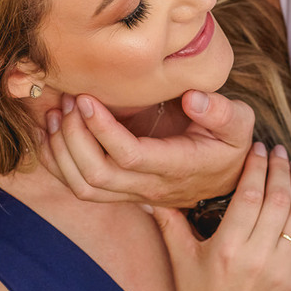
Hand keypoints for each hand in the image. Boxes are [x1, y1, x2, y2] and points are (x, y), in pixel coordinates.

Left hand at [38, 89, 254, 206]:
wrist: (224, 181)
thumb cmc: (228, 146)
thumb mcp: (239, 126)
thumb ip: (221, 112)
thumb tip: (192, 98)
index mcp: (177, 166)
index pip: (130, 157)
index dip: (103, 131)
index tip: (87, 99)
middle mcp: (149, 186)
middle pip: (97, 175)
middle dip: (74, 137)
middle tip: (70, 100)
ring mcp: (131, 193)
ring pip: (82, 185)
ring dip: (61, 150)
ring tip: (57, 113)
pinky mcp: (118, 191)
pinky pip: (77, 186)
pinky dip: (56, 161)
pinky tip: (50, 132)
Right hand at [151, 143, 290, 290]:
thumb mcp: (179, 260)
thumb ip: (168, 221)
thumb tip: (149, 189)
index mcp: (228, 248)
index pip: (249, 194)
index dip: (256, 166)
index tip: (258, 147)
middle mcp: (258, 257)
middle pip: (277, 200)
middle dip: (279, 169)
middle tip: (278, 150)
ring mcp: (282, 271)